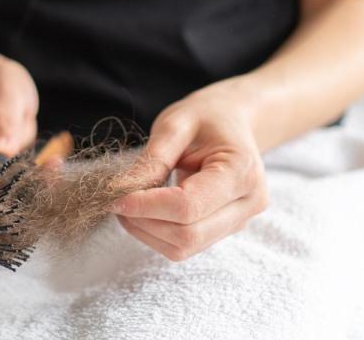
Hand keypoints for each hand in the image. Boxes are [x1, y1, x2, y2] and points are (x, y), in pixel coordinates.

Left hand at [111, 82, 268, 260]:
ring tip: (128, 205)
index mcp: (241, 171)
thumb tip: (122, 191)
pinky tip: (144, 212)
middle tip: (116, 201)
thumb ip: (152, 159)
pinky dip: (156, 234)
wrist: (235, 121)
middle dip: (144, 222)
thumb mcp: (176, 124)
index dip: (147, 206)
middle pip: (188, 235)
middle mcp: (247, 203)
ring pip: (184, 247)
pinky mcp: (224, 230)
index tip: (115, 197)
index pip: (188, 206)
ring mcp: (238, 221)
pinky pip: (185, 246)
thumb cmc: (207, 117)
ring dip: (147, 232)